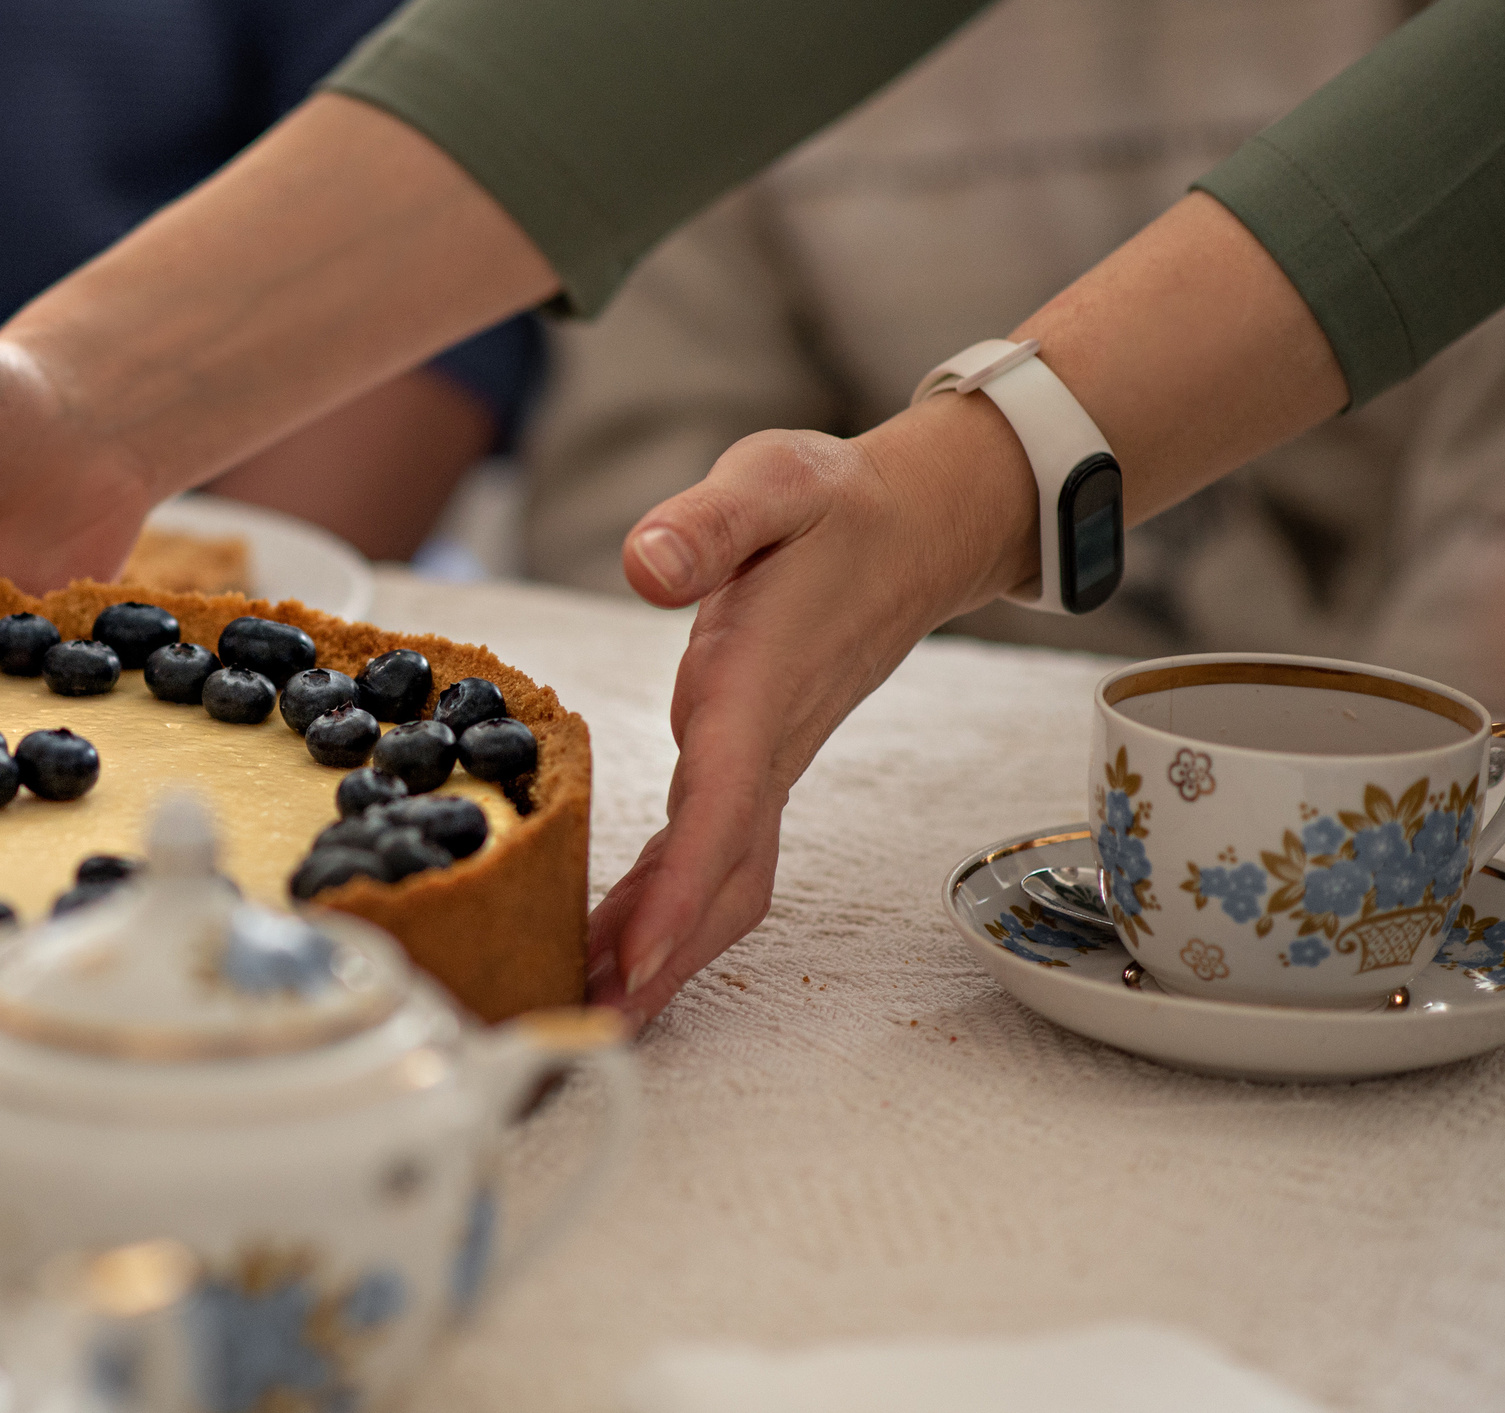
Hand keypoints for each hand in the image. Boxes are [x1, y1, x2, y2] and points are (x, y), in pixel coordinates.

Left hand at [586, 397, 1032, 1023]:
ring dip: (666, 948)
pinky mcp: (751, 764)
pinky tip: (617, 939)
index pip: (723, 805)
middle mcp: (763, 743)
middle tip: (592, 1022)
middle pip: (725, 876)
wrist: (912, 525)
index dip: (681, 887)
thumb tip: (645, 565)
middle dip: (668, 955)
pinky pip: (713, 856)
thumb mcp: (771, 482)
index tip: (639, 955)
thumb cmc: (831, 507)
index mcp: (758, 684)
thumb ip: (707, 522)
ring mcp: (763, 763)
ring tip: (592, 1005)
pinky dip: (669, 908)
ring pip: (724, 880)